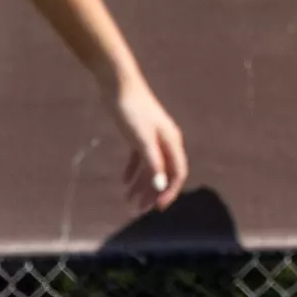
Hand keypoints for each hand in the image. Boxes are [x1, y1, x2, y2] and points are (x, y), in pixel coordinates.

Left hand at [109, 78, 188, 212]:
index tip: (157, 208)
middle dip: (153, 193)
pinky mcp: (139, 134)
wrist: (119, 86)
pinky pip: (140, 158)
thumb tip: (161, 186)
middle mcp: (165, 141)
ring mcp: (152, 138)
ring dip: (142, 185)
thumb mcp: (141, 139)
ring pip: (151, 167)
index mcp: (171, 142)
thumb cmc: (132, 111)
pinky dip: (133, 171)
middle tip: (140, 210)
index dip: (169, 191)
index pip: (177, 173)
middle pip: (163, 173)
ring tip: (129, 201)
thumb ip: (152, 162)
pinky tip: (124, 182)